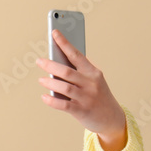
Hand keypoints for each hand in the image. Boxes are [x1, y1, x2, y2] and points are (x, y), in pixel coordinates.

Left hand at [37, 30, 127, 150]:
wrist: (111, 118)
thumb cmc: (97, 96)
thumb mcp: (92, 81)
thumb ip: (77, 74)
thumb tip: (54, 66)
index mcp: (93, 72)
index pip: (76, 54)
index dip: (64, 43)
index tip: (54, 32)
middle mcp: (90, 83)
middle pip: (67, 71)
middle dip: (51, 64)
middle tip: (39, 61)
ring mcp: (86, 97)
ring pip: (64, 87)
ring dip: (50, 82)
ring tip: (41, 79)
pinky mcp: (81, 110)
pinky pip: (63, 104)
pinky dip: (51, 100)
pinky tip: (44, 96)